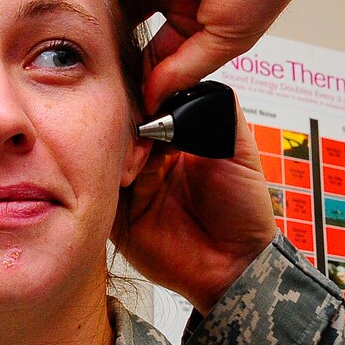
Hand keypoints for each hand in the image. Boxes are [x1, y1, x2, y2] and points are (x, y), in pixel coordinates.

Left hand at [84, 0, 304, 106]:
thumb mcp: (226, 40)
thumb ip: (182, 69)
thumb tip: (152, 102)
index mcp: (187, 10)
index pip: (146, 48)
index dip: (129, 69)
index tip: (108, 93)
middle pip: (116, 12)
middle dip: (97, 32)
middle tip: (71, 56)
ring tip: (47, 14)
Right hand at [114, 95, 277, 312]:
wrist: (237, 264)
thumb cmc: (244, 208)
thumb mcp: (240, 147)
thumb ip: (220, 107)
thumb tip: (186, 80)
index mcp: (176, 137)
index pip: (147, 106)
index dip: (145, 100)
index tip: (151, 100)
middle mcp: (150, 158)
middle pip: (121, 128)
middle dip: (130, 125)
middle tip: (146, 131)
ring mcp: (132, 186)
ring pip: (106, 156)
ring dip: (122, 152)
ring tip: (144, 160)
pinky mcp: (117, 216)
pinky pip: (100, 193)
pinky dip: (110, 182)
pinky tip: (129, 178)